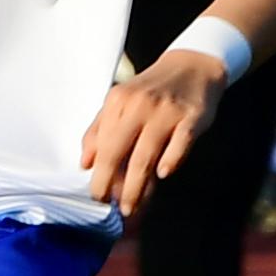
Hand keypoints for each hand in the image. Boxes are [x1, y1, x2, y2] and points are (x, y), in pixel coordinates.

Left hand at [78, 46, 223, 212]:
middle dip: (113, 186)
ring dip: (137, 186)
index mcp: (118, 101)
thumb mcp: (121, 102)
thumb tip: (84, 163)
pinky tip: (163, 175)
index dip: (98, 176)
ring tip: (133, 207)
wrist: (192, 66)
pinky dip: (171, 160)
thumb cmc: (151, 91)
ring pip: (146, 155)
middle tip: (112, 209)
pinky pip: (180, 144)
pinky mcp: (192, 117)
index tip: (97, 197)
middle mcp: (139, 105)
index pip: (102, 146)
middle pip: (119, 152)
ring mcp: (166, 111)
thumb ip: (100, 130)